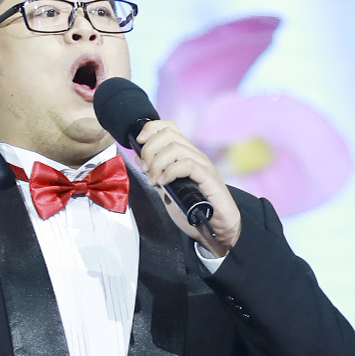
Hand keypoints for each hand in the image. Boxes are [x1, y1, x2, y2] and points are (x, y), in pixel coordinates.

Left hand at [135, 119, 241, 254]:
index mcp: (185, 154)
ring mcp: (203, 165)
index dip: (151, 129)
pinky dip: (171, 172)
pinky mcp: (208, 178)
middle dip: (150, 149)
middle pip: (169, 134)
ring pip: (175, 148)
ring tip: (154, 181)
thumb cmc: (193, 209)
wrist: (216, 228)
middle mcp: (194, 155)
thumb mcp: (167, 190)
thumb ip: (155, 174)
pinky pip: (187, 165)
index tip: (138, 143)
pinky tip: (164, 183)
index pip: (168, 127)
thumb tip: (139, 158)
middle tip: (146, 170)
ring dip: (158, 163)